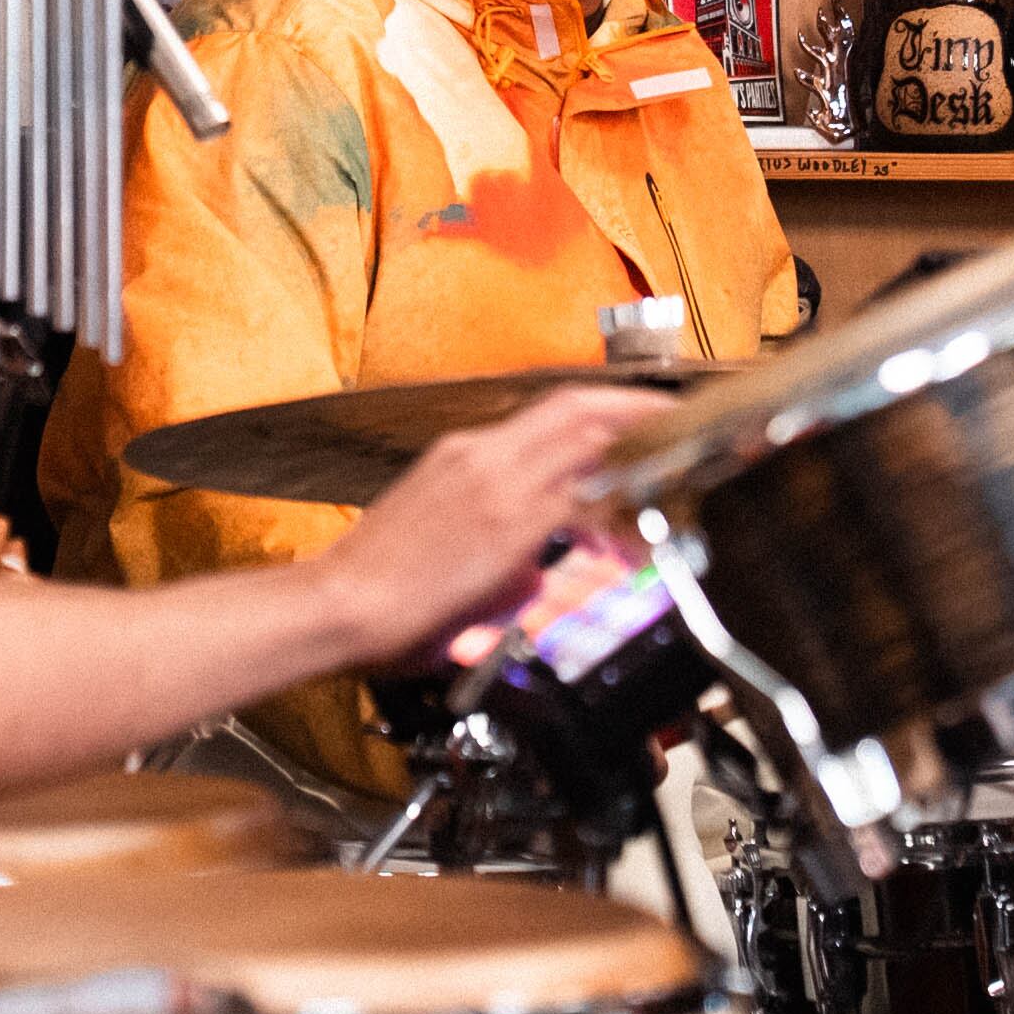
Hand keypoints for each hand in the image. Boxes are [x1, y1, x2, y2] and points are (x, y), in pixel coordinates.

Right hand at [307, 385, 680, 668]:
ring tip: (673, 465)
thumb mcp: (441, 547)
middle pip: (576, 408)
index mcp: (462, 455)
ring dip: (634, 447)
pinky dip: (616, 511)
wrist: (338, 605)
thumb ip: (497, 548)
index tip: (637, 419)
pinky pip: (580, 500)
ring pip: (584, 438)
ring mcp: (495, 483)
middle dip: (633, 408)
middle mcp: (481, 454)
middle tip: (675, 420)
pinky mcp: (506, 522)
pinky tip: (635, 533)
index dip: (602, 410)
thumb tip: (535, 570)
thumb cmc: (376, 588)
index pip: (549, 415)